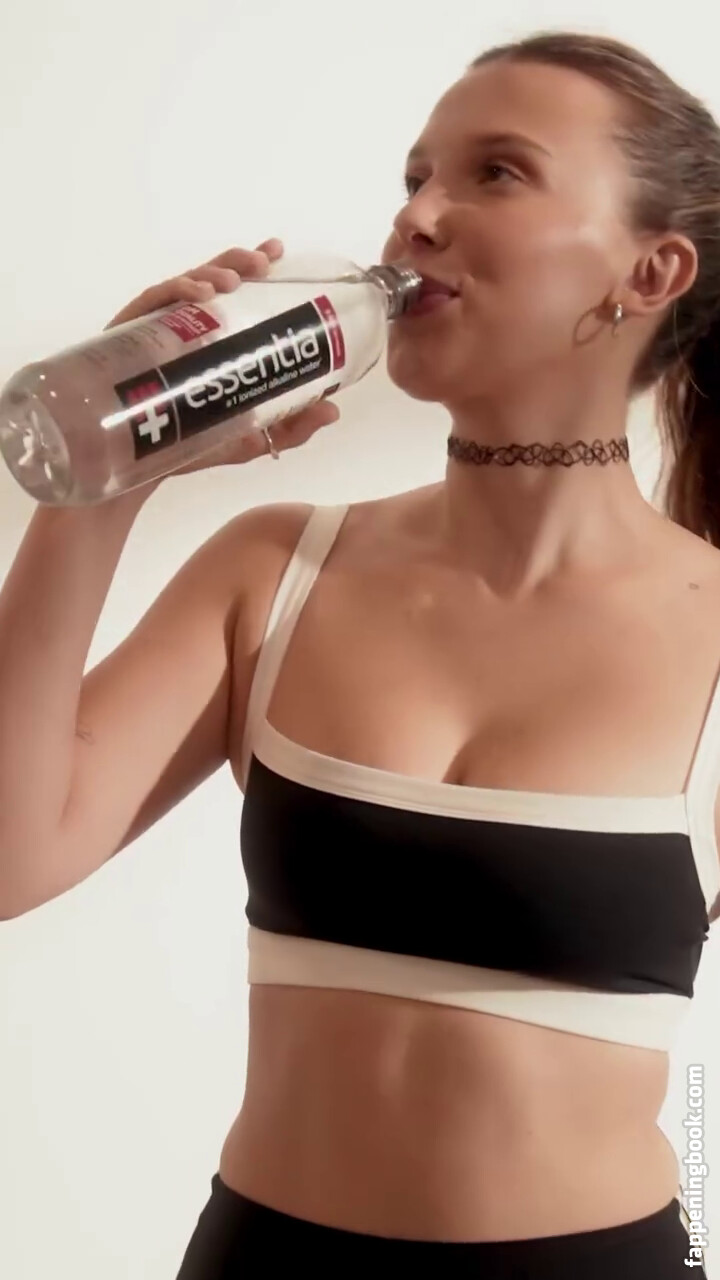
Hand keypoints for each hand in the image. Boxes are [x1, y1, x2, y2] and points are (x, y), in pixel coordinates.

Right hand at [104, 239, 340, 473]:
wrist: (143, 465)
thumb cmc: (196, 443)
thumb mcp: (252, 437)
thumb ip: (292, 427)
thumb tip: (332, 412)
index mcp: (216, 338)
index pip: (238, 294)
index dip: (254, 266)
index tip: (276, 252)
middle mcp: (190, 326)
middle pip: (214, 279)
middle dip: (239, 263)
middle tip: (262, 262)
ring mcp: (161, 328)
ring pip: (186, 284)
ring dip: (211, 273)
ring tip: (232, 281)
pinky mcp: (134, 335)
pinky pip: (155, 302)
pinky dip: (177, 291)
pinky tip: (198, 295)